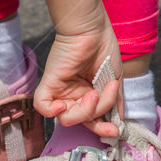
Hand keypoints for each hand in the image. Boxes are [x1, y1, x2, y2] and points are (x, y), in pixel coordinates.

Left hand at [34, 8, 123, 136]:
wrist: (93, 30)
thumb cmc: (104, 49)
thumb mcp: (114, 80)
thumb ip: (115, 103)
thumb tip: (118, 123)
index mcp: (88, 96)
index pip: (91, 120)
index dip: (102, 129)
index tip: (115, 130)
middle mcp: (73, 96)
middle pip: (81, 121)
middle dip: (95, 118)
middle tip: (103, 101)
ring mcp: (61, 92)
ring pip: (66, 118)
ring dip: (86, 109)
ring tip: (94, 92)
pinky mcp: (49, 85)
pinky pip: (43, 107)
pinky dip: (51, 111)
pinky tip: (63, 105)